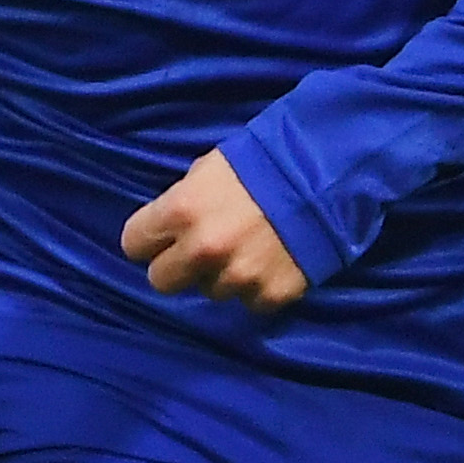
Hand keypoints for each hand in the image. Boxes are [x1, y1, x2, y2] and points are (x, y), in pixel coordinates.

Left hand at [122, 148, 308, 310]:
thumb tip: (172, 225)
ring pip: (209, 292)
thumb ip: (183, 200)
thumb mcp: (210, 168)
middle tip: (200, 249)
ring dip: (222, 275)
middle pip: (161, 281)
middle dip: (177, 265)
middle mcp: (203, 251)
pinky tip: (271, 262)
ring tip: (247, 249)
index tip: (163, 235)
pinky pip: (249, 302)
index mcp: (181, 212)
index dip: (150, 238)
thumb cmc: (264, 160)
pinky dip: (257, 287)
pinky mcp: (271, 295)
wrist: (330, 175)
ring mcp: (238, 277)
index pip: (133, 244)